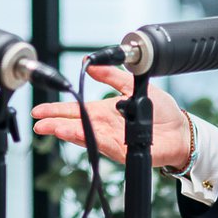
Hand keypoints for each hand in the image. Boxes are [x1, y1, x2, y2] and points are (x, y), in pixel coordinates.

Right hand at [31, 64, 191, 167]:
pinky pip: (101, 143)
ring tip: (50, 127)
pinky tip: (74, 133)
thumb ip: (113, 77)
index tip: (39, 111)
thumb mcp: (134, 86)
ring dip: (66, 131)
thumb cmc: (160, 112)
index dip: (57, 110)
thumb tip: (91, 67)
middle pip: (74, 124)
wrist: (179, 130)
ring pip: (84, 135)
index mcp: (103, 111)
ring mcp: (110, 140)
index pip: (75, 110)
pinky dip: (87, 137)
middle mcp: (103, 127)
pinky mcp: (121, 150)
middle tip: (37, 122)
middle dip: (54, 123)